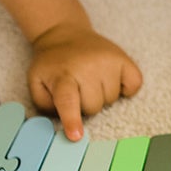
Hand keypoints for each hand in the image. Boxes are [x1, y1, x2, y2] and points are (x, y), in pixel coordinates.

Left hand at [28, 23, 142, 138]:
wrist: (64, 34)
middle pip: (93, 107)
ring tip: (91, 79)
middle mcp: (87, 67)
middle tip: (77, 88)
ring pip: (112, 99)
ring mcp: (108, 61)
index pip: (67, 100)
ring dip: (101, 95)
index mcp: (63, 76)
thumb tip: (60, 121)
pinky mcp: (124, 58)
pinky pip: (134, 85)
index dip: (72, 119)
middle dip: (85, 105)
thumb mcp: (37, 83)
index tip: (76, 136)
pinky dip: (125, 87)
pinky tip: (111, 78)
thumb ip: (45, 105)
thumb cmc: (52, 65)